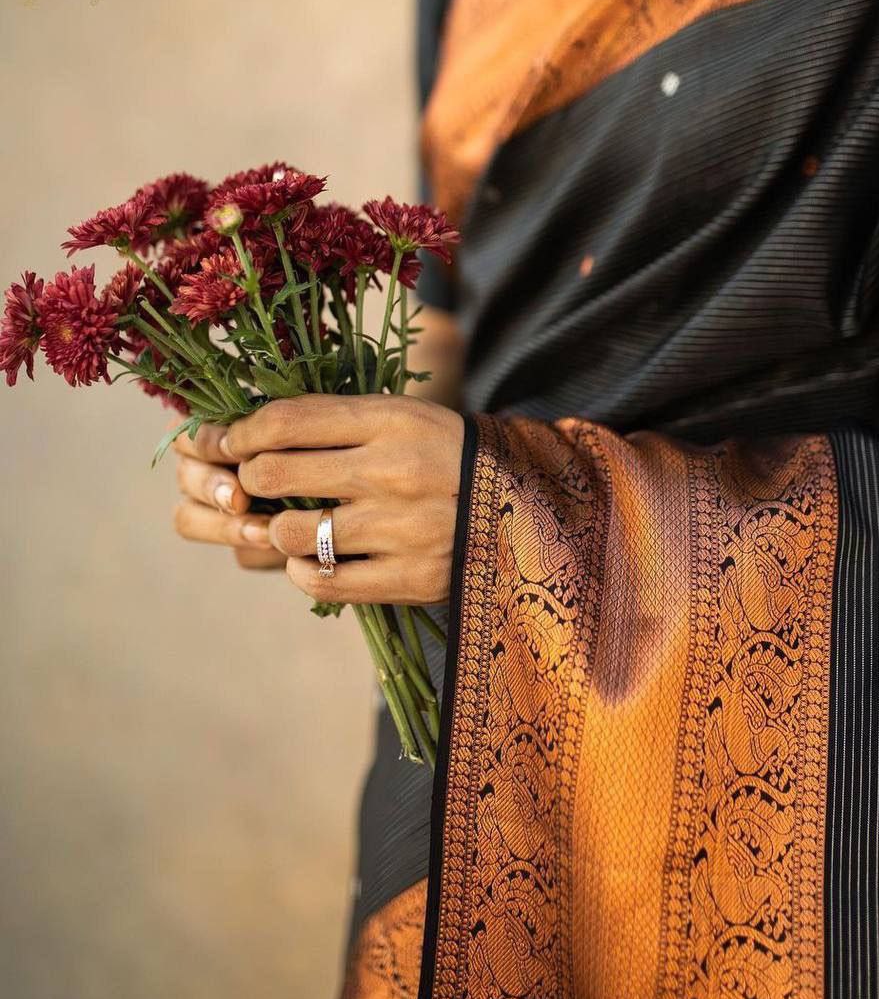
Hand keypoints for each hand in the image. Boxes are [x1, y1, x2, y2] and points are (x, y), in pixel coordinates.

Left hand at [194, 394, 464, 604]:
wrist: (527, 509)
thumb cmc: (447, 457)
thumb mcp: (404, 417)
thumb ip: (336, 420)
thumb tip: (251, 429)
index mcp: (391, 420)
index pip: (285, 421)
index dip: (241, 433)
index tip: (231, 443)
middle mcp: (391, 472)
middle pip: (273, 475)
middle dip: (248, 482)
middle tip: (255, 488)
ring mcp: (399, 530)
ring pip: (289, 533)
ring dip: (276, 531)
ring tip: (291, 526)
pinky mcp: (409, 578)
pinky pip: (321, 580)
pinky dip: (304, 571)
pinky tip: (315, 559)